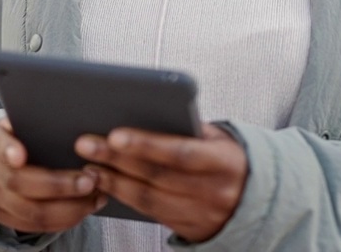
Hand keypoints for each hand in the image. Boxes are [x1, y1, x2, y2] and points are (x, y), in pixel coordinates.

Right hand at [0, 119, 107, 232]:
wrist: (1, 160)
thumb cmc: (25, 135)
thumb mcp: (25, 122)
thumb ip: (41, 123)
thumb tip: (76, 121)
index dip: (7, 150)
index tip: (20, 156)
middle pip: (17, 183)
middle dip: (57, 185)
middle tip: (90, 180)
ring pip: (30, 211)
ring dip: (67, 207)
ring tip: (95, 196)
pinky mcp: (4, 217)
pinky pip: (35, 226)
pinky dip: (64, 219)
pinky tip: (86, 208)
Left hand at [75, 123, 247, 241]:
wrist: (255, 201)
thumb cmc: (229, 158)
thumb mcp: (221, 138)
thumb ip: (191, 128)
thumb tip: (149, 110)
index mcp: (225, 163)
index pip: (180, 152)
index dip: (147, 144)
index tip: (115, 134)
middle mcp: (214, 192)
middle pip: (157, 176)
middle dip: (117, 160)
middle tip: (86, 144)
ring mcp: (201, 215)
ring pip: (148, 199)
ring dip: (113, 182)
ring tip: (88, 165)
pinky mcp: (188, 231)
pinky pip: (150, 214)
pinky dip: (124, 198)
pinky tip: (105, 184)